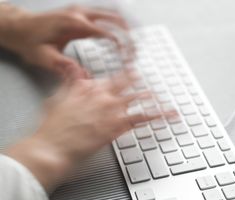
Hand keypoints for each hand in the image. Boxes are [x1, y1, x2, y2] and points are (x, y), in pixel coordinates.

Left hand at [0, 4, 129, 76]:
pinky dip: (115, 22)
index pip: (107, 32)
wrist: (20, 28)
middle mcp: (79, 13)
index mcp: (74, 24)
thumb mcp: (44, 58)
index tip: (129, 58)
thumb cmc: (31, 42)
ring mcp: (79, 10)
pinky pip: (103, 14)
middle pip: (114, 17)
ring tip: (136, 39)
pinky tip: (121, 31)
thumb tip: (84, 77)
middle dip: (129, 34)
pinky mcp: (79, 13)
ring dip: (125, 25)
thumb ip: (64, 66)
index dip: (122, 45)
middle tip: (137, 48)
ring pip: (111, 12)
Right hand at [5, 72, 162, 192]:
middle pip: (128, 82)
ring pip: (140, 97)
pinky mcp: (117, 127)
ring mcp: (110, 110)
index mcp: (86, 88)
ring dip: (155, 98)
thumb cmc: (50, 130)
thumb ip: (69, 86)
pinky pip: (143, 118)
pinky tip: (169, 117)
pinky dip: (159, 117)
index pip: (112, 79)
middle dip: (142, 83)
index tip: (132, 78)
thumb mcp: (56, 100)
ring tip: (166, 102)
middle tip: (151, 87)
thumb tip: (76, 75)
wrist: (50, 149)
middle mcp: (101, 95)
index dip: (125, 77)